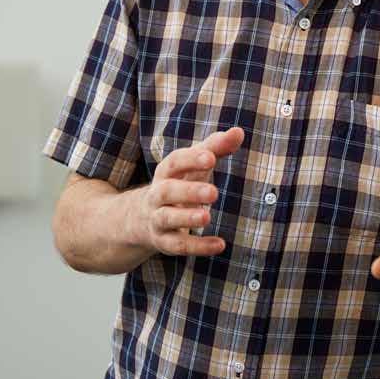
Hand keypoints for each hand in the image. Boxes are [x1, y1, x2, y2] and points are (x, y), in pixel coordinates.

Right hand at [127, 127, 244, 257]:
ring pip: (167, 218)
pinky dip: (198, 246)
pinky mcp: (163, 241)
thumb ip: (215, 147)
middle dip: (189, 191)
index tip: (211, 157)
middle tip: (213, 192)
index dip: (191, 159)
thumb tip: (238, 132)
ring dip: (186, 218)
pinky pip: (178, 245)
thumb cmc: (179, 183)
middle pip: (167, 191)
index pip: (174, 162)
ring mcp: (157, 219)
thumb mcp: (194, 165)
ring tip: (207, 216)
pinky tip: (219, 245)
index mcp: (166, 173)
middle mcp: (158, 195)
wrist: (140, 218)